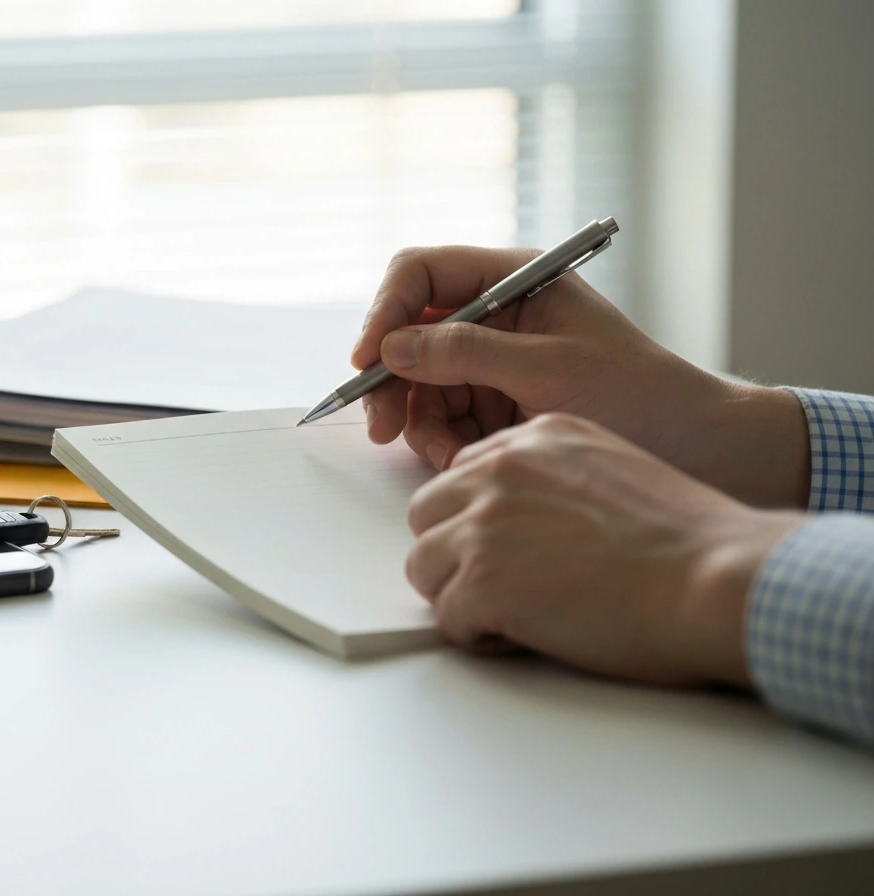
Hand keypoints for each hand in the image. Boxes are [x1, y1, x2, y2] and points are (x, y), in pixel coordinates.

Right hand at [353, 245, 810, 507]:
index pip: (422, 274)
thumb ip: (465, 353)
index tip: (369, 359)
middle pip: (410, 333)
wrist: (697, 449)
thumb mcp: (548, 368)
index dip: (386, 312)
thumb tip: (392, 346)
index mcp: (515, 279)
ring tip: (451, 455)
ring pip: (421, 383)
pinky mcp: (495, 402)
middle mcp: (497, 313)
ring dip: (423, 421)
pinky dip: (444, 441)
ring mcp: (494, 360)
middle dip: (395, 381)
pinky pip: (443, 416)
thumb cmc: (640, 395)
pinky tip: (466, 459)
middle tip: (383, 427)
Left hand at [405, 414, 804, 685]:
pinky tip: (528, 636)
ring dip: (460, 596)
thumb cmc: (688, 541)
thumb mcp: (613, 470)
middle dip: (454, 554)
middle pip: (427, 514)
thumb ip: (554, 480)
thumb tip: (520, 519)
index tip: (507, 548)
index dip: (478, 519)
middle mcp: (501, 471)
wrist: (717, 579)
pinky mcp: (482, 581)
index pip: (463, 474)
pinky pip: (446, 618)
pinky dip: (479, 637)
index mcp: (536, 438)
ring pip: (423, 565)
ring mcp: (484, 525)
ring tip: (517, 613)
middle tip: (502, 584)